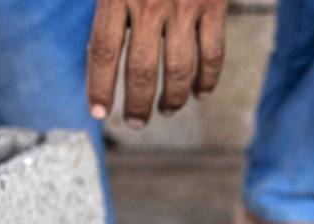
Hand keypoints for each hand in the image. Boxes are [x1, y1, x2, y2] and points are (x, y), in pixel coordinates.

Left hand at [86, 0, 226, 127]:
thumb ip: (111, 5)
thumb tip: (101, 50)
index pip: (103, 51)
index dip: (100, 87)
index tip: (98, 112)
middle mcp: (150, 4)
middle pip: (141, 69)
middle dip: (137, 103)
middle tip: (135, 122)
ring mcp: (185, 6)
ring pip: (178, 69)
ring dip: (173, 98)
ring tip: (166, 110)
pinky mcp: (215, 5)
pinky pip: (212, 53)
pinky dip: (207, 79)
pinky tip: (201, 93)